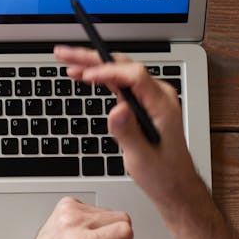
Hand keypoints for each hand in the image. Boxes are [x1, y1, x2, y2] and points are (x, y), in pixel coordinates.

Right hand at [54, 46, 238, 238]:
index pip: (133, 76)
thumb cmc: (163, 174)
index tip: (85, 75)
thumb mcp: (142, 158)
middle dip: (92, 58)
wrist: (175, 185)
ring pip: (118, 71)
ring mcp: (150, 98)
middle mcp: (157, 95)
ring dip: (92, 64)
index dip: (107, 71)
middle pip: (123, 66)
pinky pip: (119, 82)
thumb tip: (117, 108)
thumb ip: (129, 132)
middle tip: (64, 54)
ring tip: (66, 61)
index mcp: (162, 105)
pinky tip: (83, 75)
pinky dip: (99, 76)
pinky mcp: (142, 104)